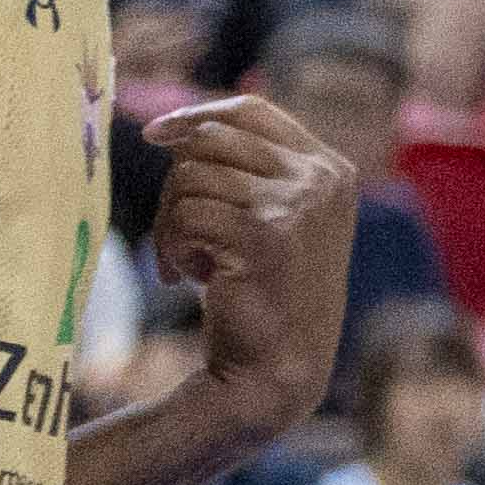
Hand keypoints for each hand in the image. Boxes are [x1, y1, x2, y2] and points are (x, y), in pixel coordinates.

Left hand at [151, 93, 359, 430]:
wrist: (277, 371)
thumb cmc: (268, 297)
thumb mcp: (278, 221)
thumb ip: (251, 173)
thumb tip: (180, 130)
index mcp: (331, 169)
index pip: (254, 112)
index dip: (197, 115)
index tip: (154, 134)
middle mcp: (322, 179)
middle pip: (214, 138)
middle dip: (176, 181)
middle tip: (173, 229)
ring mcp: (298, 205)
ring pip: (192, 176)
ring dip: (169, 221)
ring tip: (183, 263)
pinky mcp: (265, 236)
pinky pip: (187, 214)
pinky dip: (170, 246)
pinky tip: (184, 280)